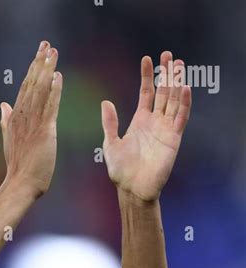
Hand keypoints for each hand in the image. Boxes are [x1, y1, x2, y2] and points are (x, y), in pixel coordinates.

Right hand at [0, 40, 62, 199]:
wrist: (20, 184)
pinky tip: (58, 76)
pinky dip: (54, 90)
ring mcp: (32, 123)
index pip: (25, 87)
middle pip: (32, 83)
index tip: (39, 53)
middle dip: (39, 62)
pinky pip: (50, 106)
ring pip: (40, 90)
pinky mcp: (44, 131)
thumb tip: (2, 105)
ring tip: (53, 52)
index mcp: (14, 117)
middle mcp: (22, 116)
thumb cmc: (18, 167)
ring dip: (47, 70)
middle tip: (47, 44)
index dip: (32, 69)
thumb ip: (6, 121)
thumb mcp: (8, 139)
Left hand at [101, 52, 191, 201]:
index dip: (147, 76)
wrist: (133, 189)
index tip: (147, 59)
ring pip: (174, 100)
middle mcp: (155, 122)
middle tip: (168, 55)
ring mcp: (165, 129)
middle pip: (163, 92)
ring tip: (178, 64)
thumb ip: (110, 123)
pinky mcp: (173, 138)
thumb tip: (105, 102)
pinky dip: (184, 103)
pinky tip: (184, 87)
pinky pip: (181, 117)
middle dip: (166, 73)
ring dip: (176, 83)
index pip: (146, 92)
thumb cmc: (121, 171)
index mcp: (140, 121)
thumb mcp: (110, 144)